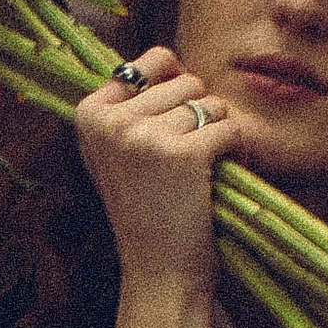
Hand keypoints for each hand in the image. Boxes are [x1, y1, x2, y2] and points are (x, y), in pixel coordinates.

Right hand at [74, 46, 244, 304]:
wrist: (157, 271)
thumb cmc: (146, 209)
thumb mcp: (115, 152)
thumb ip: (128, 105)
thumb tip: (166, 56)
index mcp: (89, 113)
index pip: (153, 61)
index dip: (175, 90)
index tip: (166, 132)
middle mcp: (111, 120)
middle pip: (187, 80)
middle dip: (198, 115)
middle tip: (185, 161)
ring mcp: (145, 135)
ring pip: (211, 103)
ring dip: (218, 134)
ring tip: (200, 172)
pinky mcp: (183, 153)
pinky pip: (231, 128)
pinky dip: (238, 151)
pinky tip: (220, 177)